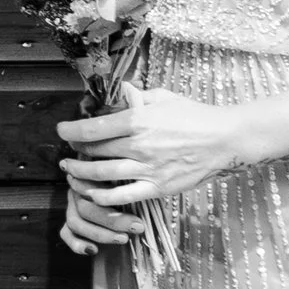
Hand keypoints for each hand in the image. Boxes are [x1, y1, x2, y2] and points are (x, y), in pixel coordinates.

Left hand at [57, 81, 249, 206]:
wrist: (226, 140)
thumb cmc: (195, 116)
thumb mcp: (164, 97)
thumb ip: (138, 96)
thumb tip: (121, 91)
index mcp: (137, 121)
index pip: (92, 128)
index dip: (70, 131)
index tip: (62, 130)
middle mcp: (139, 145)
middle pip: (94, 151)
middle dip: (76, 151)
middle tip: (69, 150)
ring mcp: (148, 169)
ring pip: (103, 174)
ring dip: (81, 173)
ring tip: (70, 170)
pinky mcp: (158, 187)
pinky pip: (123, 196)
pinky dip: (103, 197)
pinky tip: (91, 193)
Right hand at [57, 182, 147, 257]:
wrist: (124, 200)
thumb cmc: (131, 186)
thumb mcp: (130, 181)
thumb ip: (127, 184)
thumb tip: (138, 188)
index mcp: (88, 176)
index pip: (91, 189)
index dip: (112, 202)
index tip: (138, 213)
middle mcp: (77, 191)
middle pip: (84, 207)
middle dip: (112, 221)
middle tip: (137, 227)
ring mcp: (71, 207)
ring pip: (75, 222)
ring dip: (100, 234)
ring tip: (124, 239)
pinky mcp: (69, 223)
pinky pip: (66, 234)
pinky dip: (77, 244)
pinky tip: (93, 250)